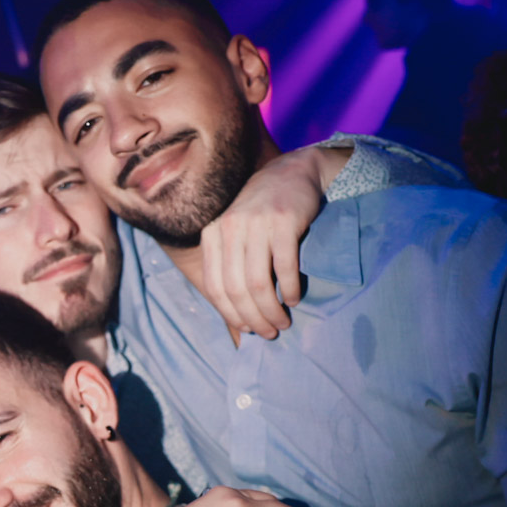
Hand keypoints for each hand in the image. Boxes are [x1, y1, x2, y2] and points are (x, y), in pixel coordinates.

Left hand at [199, 144, 345, 339]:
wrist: (292, 173)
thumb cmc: (262, 214)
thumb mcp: (236, 235)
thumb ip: (230, 267)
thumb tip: (235, 320)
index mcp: (212, 235)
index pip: (214, 287)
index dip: (230, 314)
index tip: (247, 329)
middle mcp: (229, 228)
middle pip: (236, 289)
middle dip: (253, 318)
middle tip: (269, 333)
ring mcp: (256, 224)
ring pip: (258, 282)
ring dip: (271, 310)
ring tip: (283, 322)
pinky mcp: (283, 221)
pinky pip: (284, 266)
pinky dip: (289, 289)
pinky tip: (294, 298)